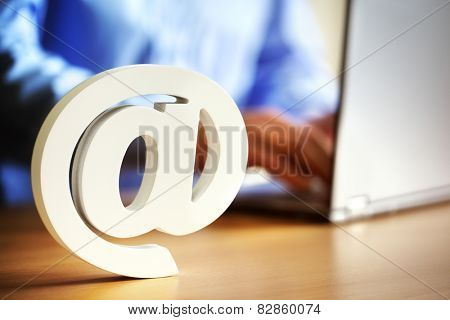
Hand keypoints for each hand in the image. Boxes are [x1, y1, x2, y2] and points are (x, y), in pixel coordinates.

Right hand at [195, 108, 334, 191]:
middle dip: (324, 158)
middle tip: (338, 176)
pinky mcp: (239, 146)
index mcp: (270, 119)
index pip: (306, 132)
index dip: (325, 148)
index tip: (337, 165)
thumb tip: (304, 170)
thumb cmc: (221, 144)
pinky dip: (289, 172)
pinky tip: (303, 184)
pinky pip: (270, 159)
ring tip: (327, 181)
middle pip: (304, 137)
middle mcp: (263, 121)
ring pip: (292, 146)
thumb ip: (277, 152)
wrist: (185, 137)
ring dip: (313, 165)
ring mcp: (251, 131)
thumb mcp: (253, 144)